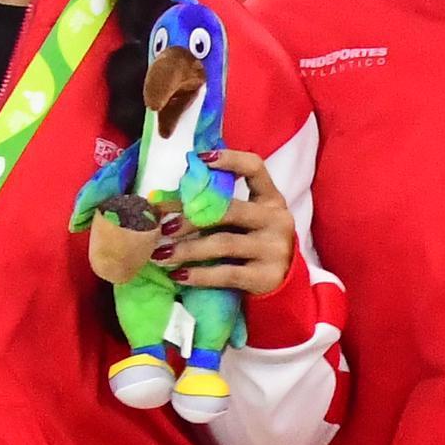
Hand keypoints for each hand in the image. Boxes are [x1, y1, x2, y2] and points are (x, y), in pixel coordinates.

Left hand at [165, 148, 295, 296]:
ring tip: (160, 254)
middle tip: (163, 226)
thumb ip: (219, 207)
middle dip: (191, 217)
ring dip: (187, 249)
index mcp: (271, 199)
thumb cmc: (254, 245)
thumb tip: (166, 203)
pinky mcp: (266, 276)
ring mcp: (274, 249)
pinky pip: (226, 274)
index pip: (255, 168)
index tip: (200, 159)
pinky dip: (198, 275)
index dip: (230, 159)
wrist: (284, 285)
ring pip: (223, 243)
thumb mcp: (246, 221)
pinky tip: (178, 275)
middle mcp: (276, 220)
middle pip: (229, 210)